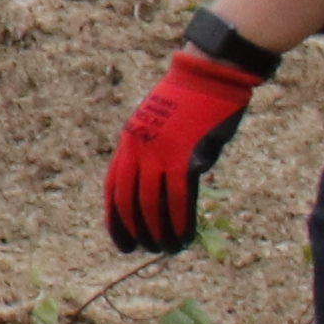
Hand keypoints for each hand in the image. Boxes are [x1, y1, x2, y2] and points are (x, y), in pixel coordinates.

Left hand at [104, 45, 265, 253]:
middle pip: (128, 199)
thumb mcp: (161, 124)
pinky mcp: (186, 156)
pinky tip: (183, 237)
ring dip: (158, 231)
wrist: (209, 73)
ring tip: (166, 250)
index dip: (116, 217)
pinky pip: (178, 198)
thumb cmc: (192, 99)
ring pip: (151, 203)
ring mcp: (160, 152)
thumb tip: (166, 186)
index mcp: (129, 140)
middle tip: (142, 250)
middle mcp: (138, 148)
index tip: (122, 239)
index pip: (114, 187)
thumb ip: (157, 153)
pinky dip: (179, 221)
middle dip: (133, 229)